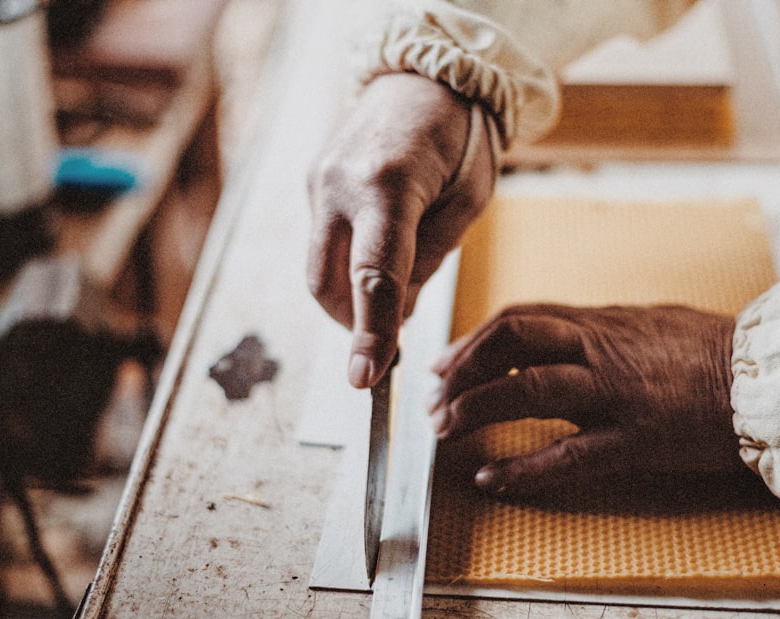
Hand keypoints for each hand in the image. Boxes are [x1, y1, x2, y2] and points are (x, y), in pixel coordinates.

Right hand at [307, 73, 495, 387]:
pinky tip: (375, 250)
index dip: (369, 332)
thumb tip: (394, 313)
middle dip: (355, 321)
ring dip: (348, 297)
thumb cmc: (460, 140)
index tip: (364, 379)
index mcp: (390, 184)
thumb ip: (429, 260)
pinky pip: (321, 244)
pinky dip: (345, 266)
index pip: (375, 275)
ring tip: (390, 285)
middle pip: (329, 283)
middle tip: (392, 330)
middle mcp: (340, 183)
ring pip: (317, 270)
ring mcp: (318, 181)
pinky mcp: (312, 182)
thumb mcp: (468, 202)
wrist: (423, 78)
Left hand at [427, 304, 742, 497]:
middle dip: (462, 369)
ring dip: (477, 410)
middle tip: (434, 399)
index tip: (442, 364)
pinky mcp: (636, 438)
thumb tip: (558, 333)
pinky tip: (491, 481)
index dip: (471, 341)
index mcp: (600, 323)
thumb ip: (599, 327)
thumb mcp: (647, 322)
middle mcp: (599, 349)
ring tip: (445, 431)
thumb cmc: (711, 351)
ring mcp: (616, 393)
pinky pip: (568, 454)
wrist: (768, 379)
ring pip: (528, 390)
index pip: (519, 319)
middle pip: (511, 341)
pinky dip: (523, 469)